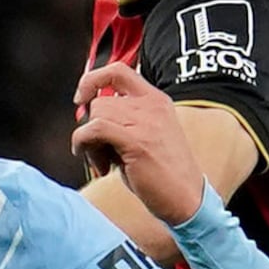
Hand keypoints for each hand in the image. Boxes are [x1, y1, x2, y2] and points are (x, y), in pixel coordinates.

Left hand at [72, 61, 207, 226]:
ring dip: (90, 141)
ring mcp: (145, 122)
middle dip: (92, 127)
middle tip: (101, 153)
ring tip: (106, 163)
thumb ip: (123, 119)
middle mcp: (152, 106)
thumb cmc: (163, 173)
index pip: (118, 70)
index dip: (92, 79)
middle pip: (100, 100)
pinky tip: (100, 165)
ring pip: (96, 114)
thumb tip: (86, 115)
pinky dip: (84, 144)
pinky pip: (94, 130)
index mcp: (156, 100)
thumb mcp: (146, 135)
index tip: (81, 98)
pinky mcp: (136, 142)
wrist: (187, 198)